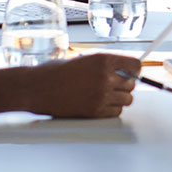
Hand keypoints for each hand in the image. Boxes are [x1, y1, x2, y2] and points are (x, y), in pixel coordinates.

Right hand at [0, 52, 141, 117]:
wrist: (36, 88)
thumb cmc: (55, 72)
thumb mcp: (83, 59)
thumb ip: (104, 64)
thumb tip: (124, 69)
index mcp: (103, 60)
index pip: (135, 65)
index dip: (133, 70)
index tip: (130, 73)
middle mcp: (105, 77)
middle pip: (132, 84)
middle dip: (125, 84)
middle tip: (112, 85)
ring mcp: (101, 95)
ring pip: (127, 100)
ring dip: (119, 98)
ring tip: (104, 94)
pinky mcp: (95, 111)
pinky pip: (116, 112)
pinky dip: (111, 109)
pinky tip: (99, 104)